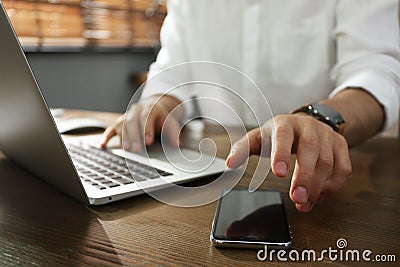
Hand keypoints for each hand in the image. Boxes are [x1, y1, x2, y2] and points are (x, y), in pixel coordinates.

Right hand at [100, 95, 181, 151]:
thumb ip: (173, 132)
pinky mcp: (120, 122)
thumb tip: (177, 144)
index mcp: (150, 108)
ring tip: (126, 149)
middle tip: (137, 149)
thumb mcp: (170, 122)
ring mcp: (127, 116)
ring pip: (122, 124)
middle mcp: (137, 110)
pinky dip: (106, 137)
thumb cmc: (162, 117)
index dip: (147, 129)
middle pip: (133, 121)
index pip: (147, 117)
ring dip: (123, 137)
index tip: (149, 141)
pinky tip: (103, 145)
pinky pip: (111, 128)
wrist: (154, 106)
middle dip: (134, 136)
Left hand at [226, 114, 351, 211]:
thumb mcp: (259, 138)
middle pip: (310, 150)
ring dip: (317, 186)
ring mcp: (326, 135)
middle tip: (296, 197)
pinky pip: (343, 167)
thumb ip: (243, 149)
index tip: (278, 173)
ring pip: (327, 161)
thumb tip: (229, 163)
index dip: (281, 154)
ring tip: (304, 203)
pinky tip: (320, 195)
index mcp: (284, 124)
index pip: (283, 136)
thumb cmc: (278, 135)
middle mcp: (307, 127)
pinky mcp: (340, 144)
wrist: (304, 123)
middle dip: (304, 176)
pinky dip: (334, 185)